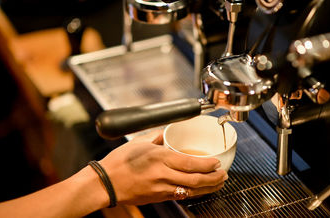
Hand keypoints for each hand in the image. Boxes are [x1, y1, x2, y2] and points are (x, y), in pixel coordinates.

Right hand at [99, 130, 226, 204]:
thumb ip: (158, 136)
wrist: (105, 184)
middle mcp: (162, 175)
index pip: (190, 163)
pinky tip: (200, 190)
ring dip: (208, 188)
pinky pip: (180, 196)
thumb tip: (168, 131)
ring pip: (191, 191)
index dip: (208, 165)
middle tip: (223, 174)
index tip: (217, 162)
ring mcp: (161, 189)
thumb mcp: (140, 142)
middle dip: (214, 179)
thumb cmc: (119, 162)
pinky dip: (193, 193)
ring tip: (218, 183)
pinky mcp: (158, 198)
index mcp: (159, 158)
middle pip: (195, 180)